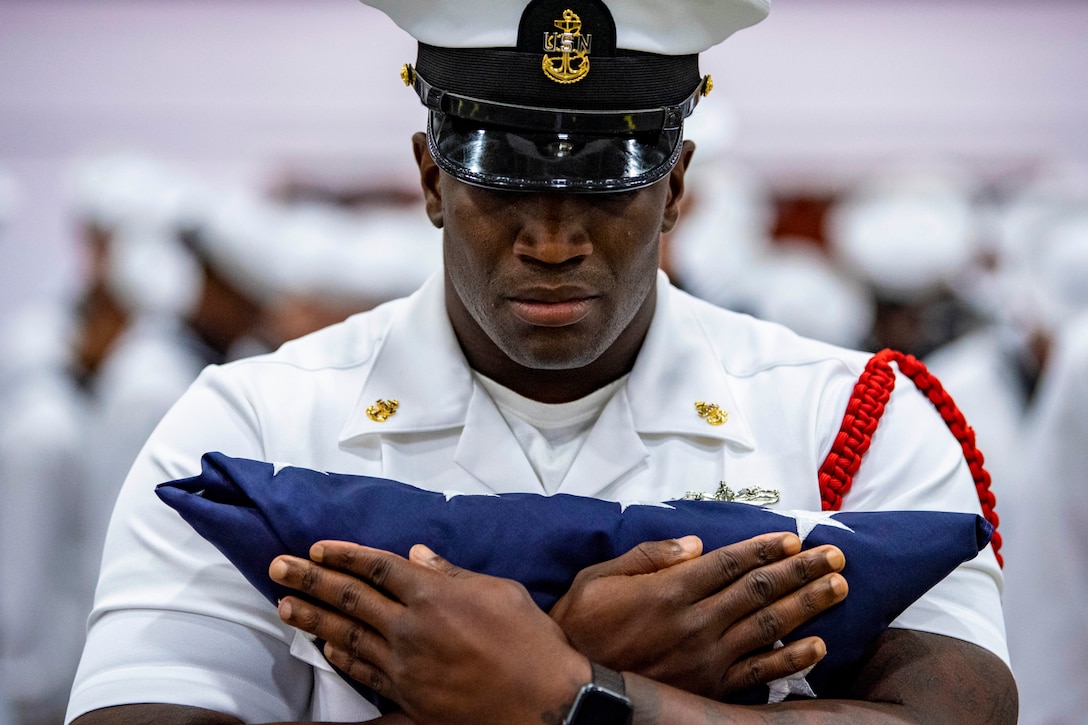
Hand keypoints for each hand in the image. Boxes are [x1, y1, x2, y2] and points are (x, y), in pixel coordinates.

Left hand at [270, 542, 589, 724]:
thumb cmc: (530, 640)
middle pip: (350, 598)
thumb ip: (452, 573)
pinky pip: (365, 671)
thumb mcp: (498, 591)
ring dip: (313, 619)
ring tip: (285, 606)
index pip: (376, 567)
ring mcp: (406, 664)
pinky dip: (341, 658)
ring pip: (348, 636)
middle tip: (278, 567)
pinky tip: (323, 647)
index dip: (343, 556)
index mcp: (434, 594)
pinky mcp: (409, 695)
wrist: (545, 700)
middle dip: (310, 580)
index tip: (317, 548)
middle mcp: (411, 627)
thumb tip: (417, 554)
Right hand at [548, 533, 847, 699]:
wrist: (575, 687)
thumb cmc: (583, 625)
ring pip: (768, 627)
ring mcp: (706, 658)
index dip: (764, 549)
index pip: (728, 564)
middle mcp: (695, 622)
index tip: (793, 538)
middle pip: (758, 590)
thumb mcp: (599, 578)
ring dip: (807, 606)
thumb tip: (694, 544)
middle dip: (800, 571)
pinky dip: (791, 661)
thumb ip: (648, 557)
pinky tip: (817, 647)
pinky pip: (759, 673)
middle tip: (834, 556)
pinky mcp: (711, 687)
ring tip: (837, 588)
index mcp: (668, 591)